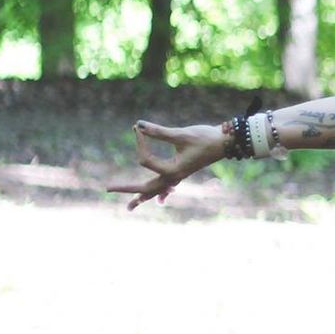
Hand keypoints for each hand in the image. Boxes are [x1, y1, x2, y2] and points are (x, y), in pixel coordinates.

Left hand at [109, 121, 225, 209]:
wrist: (227, 143)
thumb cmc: (206, 138)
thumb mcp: (181, 134)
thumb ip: (158, 132)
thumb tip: (137, 125)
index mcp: (172, 170)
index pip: (145, 159)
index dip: (139, 142)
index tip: (137, 128)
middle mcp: (174, 177)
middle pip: (146, 188)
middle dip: (127, 188)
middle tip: (107, 188)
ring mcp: (178, 177)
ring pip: (156, 191)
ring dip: (142, 197)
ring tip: (129, 207)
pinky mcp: (182, 173)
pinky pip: (168, 188)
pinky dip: (162, 194)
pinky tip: (160, 201)